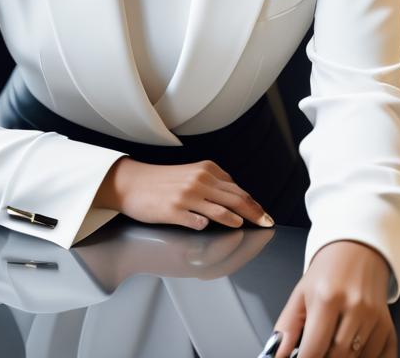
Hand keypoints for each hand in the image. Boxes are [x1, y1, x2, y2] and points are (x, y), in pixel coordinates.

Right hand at [93, 157, 274, 230]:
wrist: (132, 183)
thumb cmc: (163, 181)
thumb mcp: (191, 174)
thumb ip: (214, 183)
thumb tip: (238, 197)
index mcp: (206, 170)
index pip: (238, 189)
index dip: (254, 204)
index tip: (265, 215)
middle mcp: (199, 180)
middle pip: (235, 198)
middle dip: (255, 213)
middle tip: (268, 224)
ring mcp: (186, 196)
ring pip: (220, 210)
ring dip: (235, 220)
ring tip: (244, 227)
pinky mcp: (173, 210)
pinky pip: (196, 221)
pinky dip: (206, 225)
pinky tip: (210, 230)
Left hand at [272, 240, 395, 357]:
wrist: (358, 250)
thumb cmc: (327, 273)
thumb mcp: (301, 293)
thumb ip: (287, 326)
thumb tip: (277, 355)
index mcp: (327, 298)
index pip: (313, 349)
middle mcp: (355, 308)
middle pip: (336, 357)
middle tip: (317, 348)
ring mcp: (375, 318)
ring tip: (332, 343)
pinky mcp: (388, 327)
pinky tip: (353, 349)